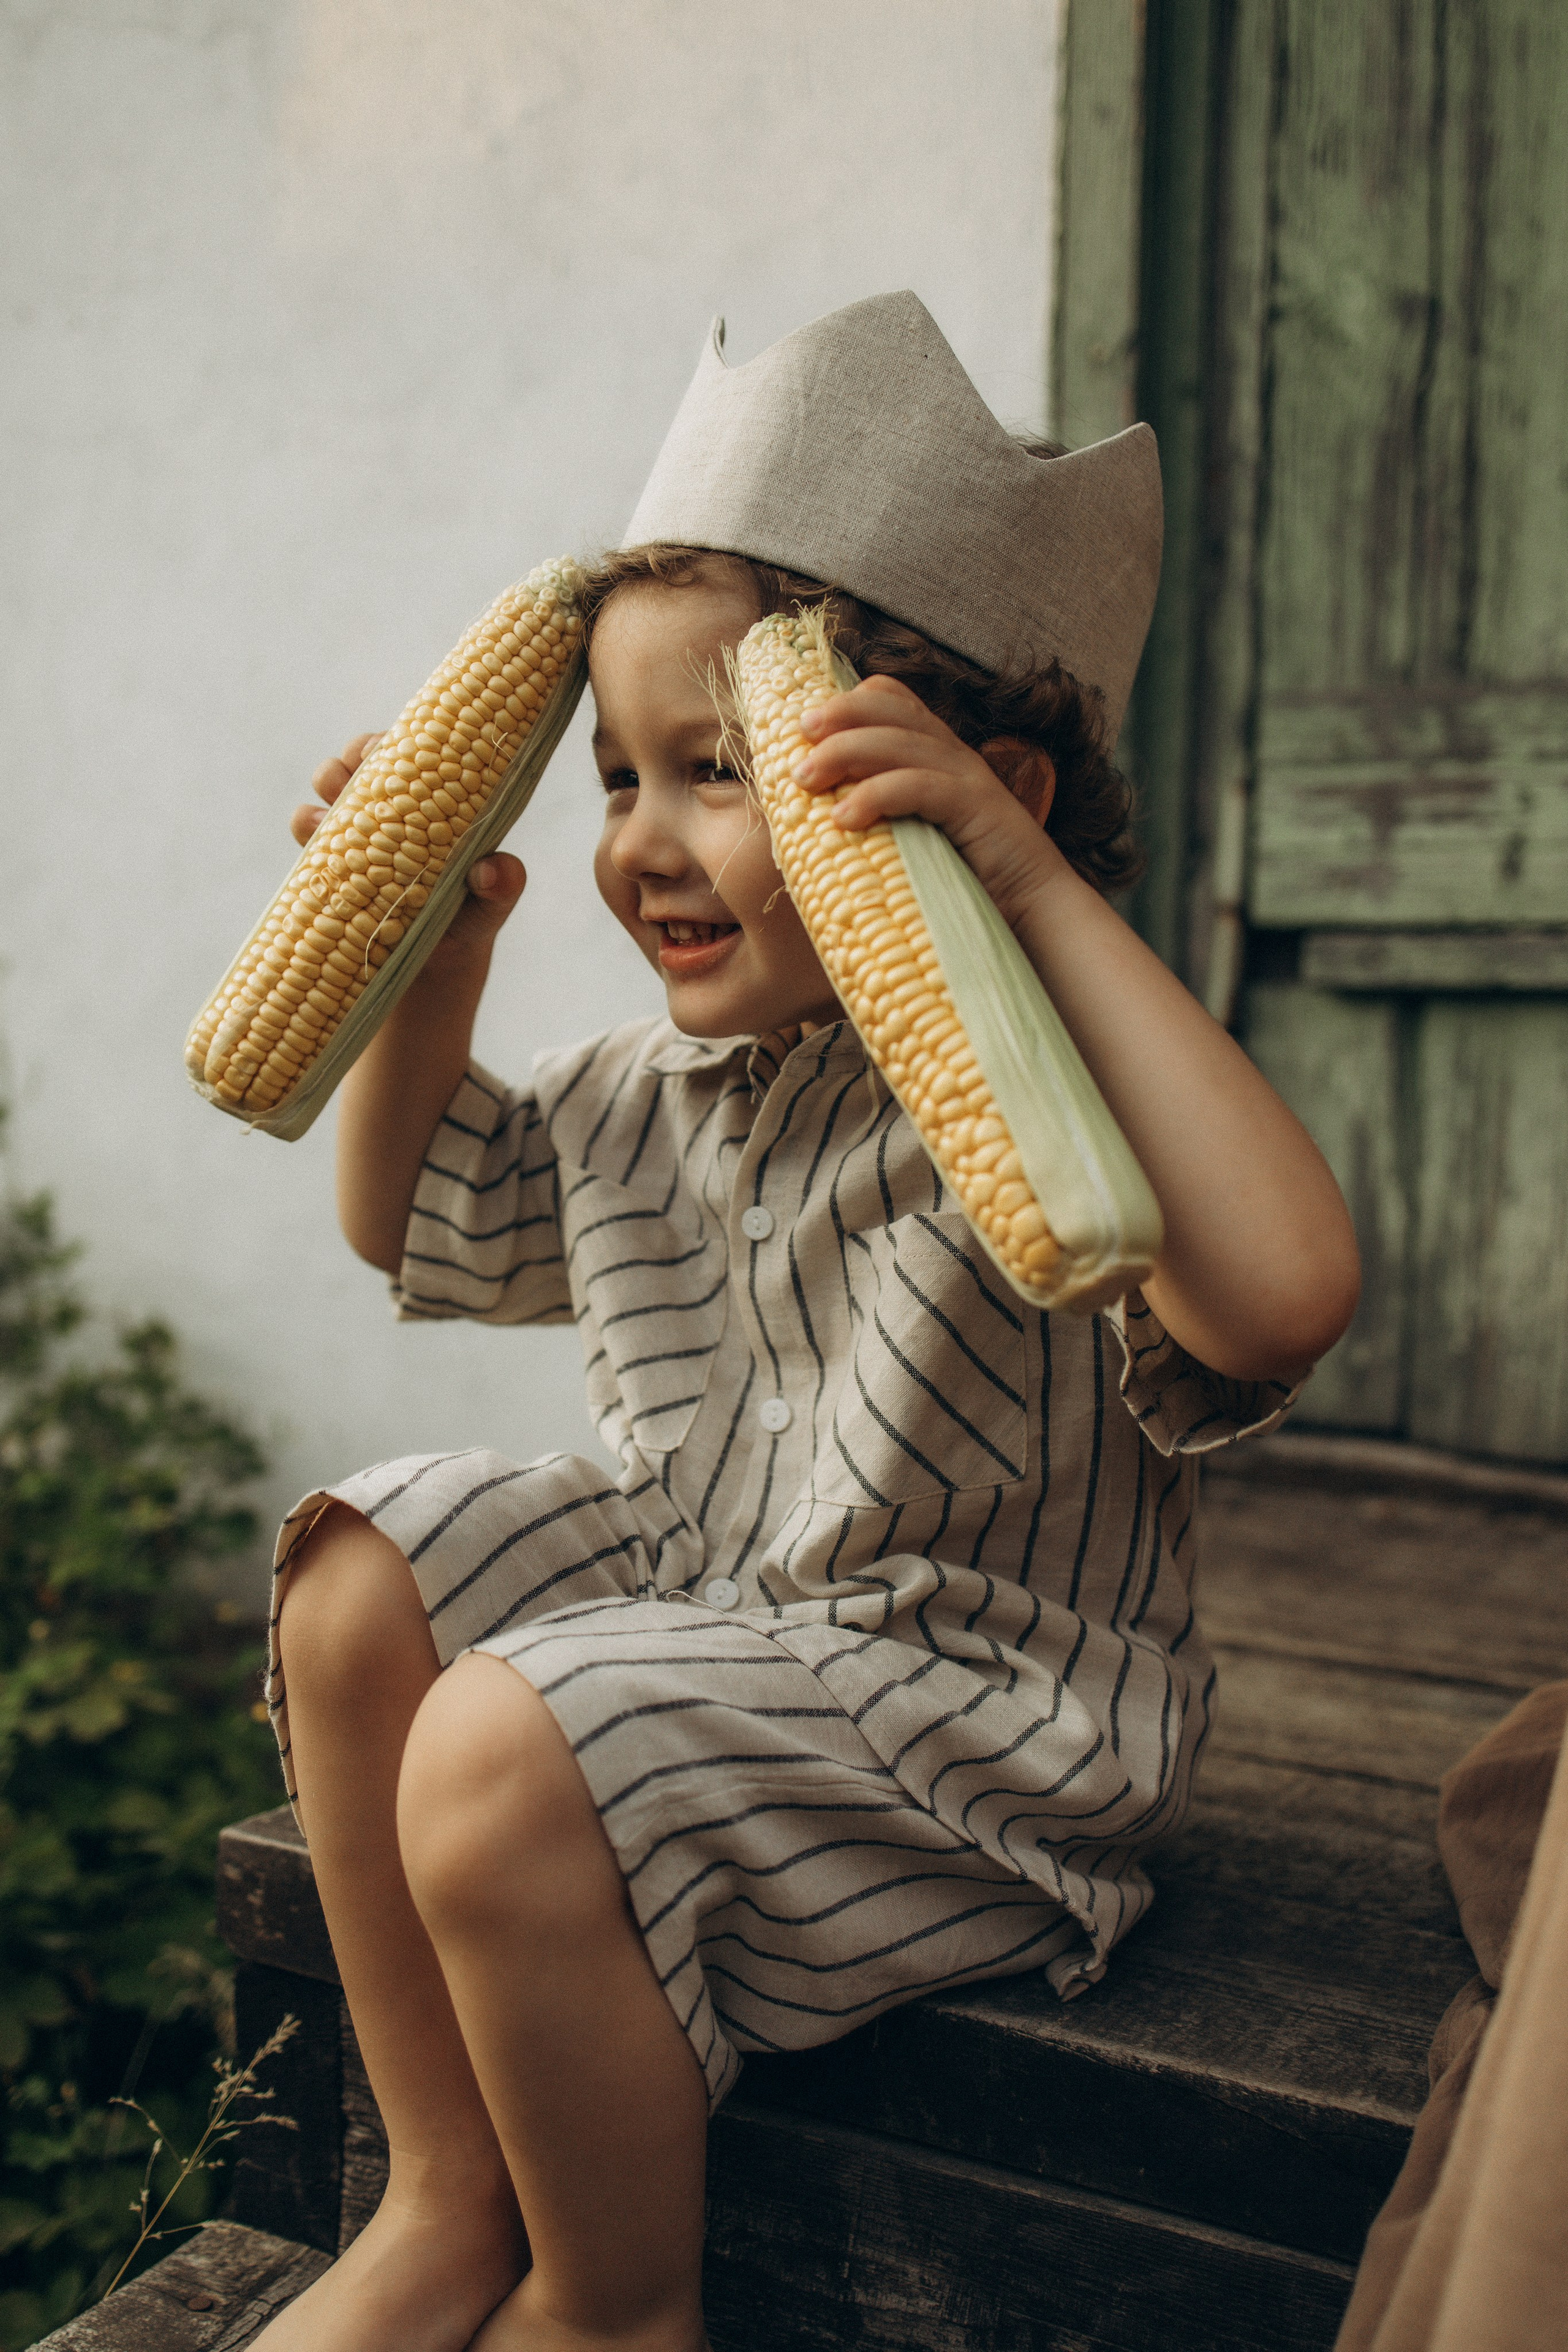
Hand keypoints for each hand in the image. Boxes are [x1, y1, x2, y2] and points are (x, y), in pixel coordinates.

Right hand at [291, 733, 527, 974]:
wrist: (430, 969)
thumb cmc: (468, 924)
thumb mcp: (492, 907)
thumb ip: (503, 887)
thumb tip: (490, 871)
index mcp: (434, 801)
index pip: (415, 753)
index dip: (400, 740)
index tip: (393, 747)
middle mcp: (392, 806)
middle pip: (366, 757)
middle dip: (356, 755)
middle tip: (359, 771)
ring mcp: (357, 829)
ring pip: (330, 783)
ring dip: (329, 781)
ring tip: (338, 801)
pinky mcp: (328, 858)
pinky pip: (308, 829)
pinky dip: (308, 824)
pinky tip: (318, 840)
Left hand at [795, 677, 1068, 930]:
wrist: (1037, 914)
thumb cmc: (971, 885)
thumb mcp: (917, 841)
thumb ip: (883, 822)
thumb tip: (815, 829)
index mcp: (939, 756)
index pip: (895, 701)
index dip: (851, 702)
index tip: (807, 726)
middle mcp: (954, 756)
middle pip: (891, 710)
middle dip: (840, 715)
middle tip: (799, 734)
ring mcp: (968, 779)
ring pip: (899, 743)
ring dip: (845, 753)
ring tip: (805, 779)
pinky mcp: (976, 807)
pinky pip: (919, 787)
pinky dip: (876, 796)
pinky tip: (843, 819)